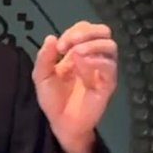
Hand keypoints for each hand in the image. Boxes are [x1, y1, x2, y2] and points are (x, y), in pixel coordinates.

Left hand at [33, 20, 117, 152]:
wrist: (61, 123)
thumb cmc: (53, 100)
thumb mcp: (41, 76)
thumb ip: (44, 57)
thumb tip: (51, 37)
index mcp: (78, 52)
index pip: (85, 29)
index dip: (74, 31)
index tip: (60, 46)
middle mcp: (93, 57)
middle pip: (103, 31)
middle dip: (87, 32)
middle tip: (71, 44)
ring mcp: (102, 70)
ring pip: (110, 46)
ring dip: (92, 45)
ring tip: (77, 54)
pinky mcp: (108, 84)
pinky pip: (110, 66)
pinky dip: (97, 60)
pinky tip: (83, 65)